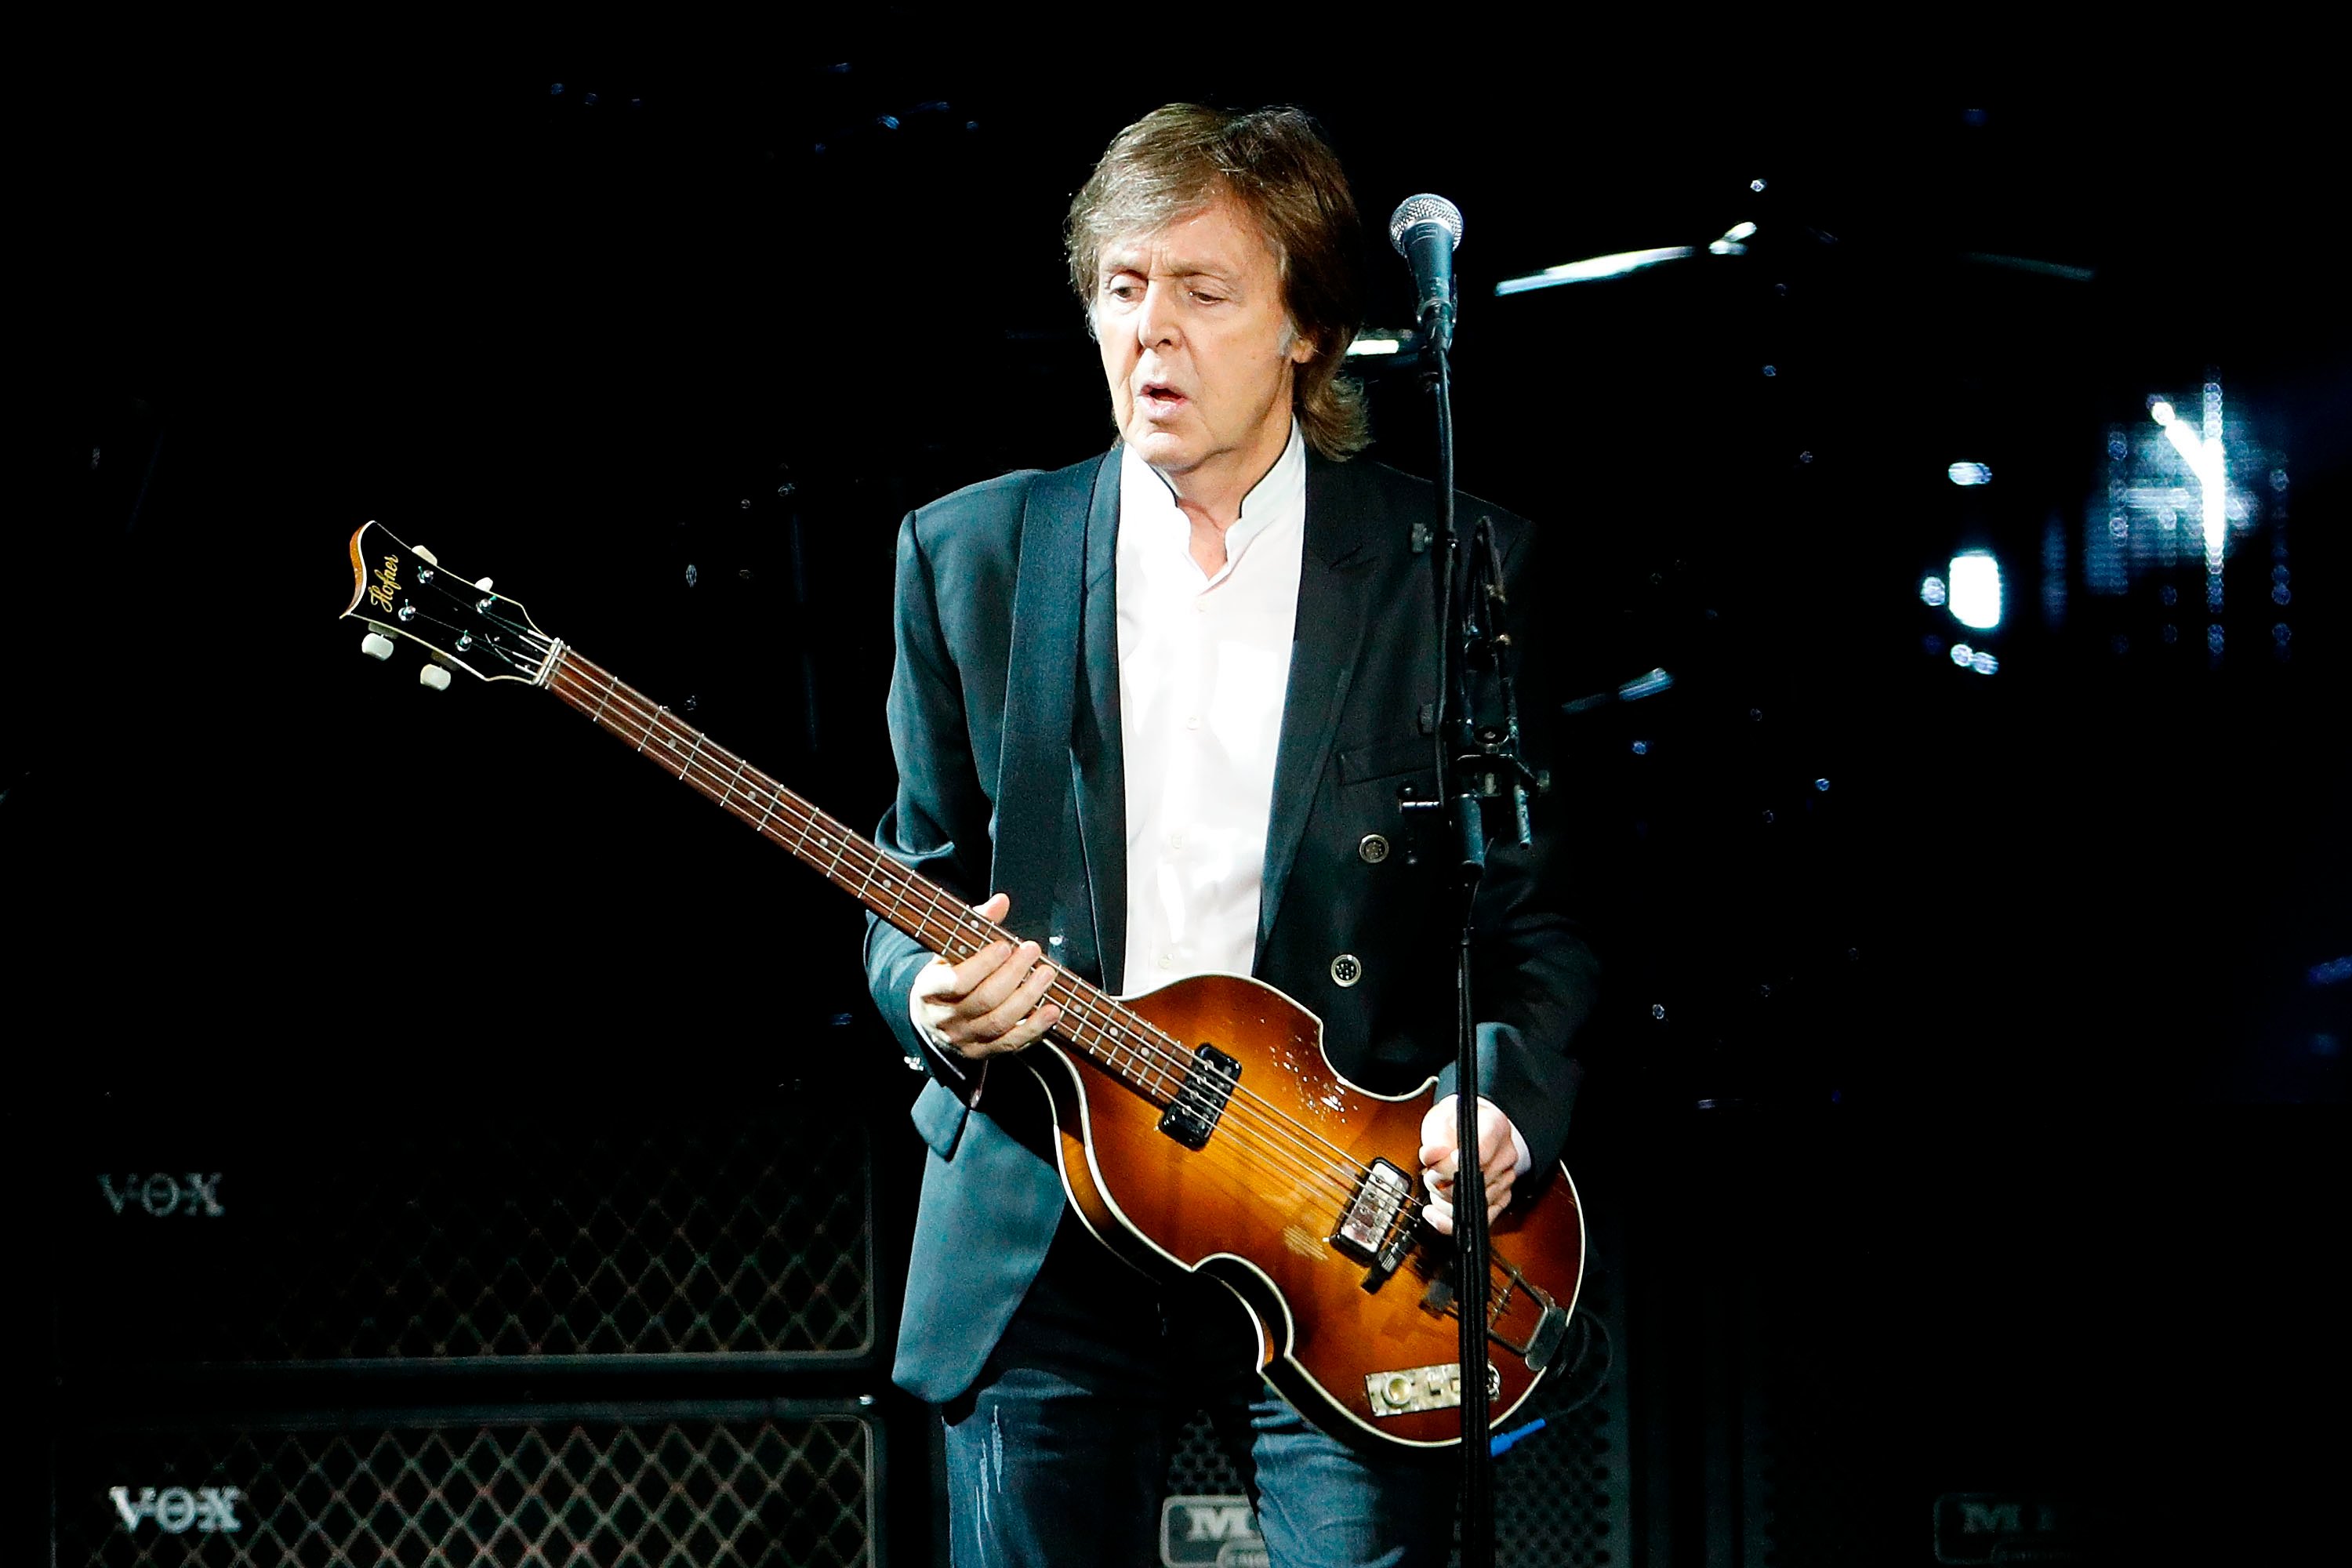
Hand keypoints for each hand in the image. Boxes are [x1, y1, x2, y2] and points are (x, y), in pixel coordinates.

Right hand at [910, 893, 1062, 1058]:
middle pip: (985, 1000)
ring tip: (1047, 974)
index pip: (957, 981)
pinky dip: (1035, 1028)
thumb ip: (974, 924)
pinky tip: (1052, 1011)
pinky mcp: (982, 1053)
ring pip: (1000, 1023)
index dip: (984, 964)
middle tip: (1033, 950)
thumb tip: (1000, 902)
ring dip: (1029, 998)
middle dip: (1014, 974)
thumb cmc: (945, 974)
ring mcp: (964, 1039)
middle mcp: (945, 1018)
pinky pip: (1011, 1044)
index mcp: (930, 989)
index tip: (1005, 945)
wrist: (931, 1017)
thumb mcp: (949, 949)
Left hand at [1418, 1096, 1519, 1235]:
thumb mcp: (1440, 1120)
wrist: (1470, 1128)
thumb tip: (1430, 1155)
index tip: (1436, 1168)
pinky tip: (1435, 1214)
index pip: (1479, 1155)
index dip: (1452, 1167)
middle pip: (1473, 1184)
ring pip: (1473, 1206)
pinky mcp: (1501, 1199)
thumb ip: (1435, 1139)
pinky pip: (1479, 1220)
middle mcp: (1506, 1155)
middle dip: (1441, 1184)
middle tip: (1430, 1173)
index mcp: (1495, 1128)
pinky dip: (1451, 1222)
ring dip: (1444, 1201)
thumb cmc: (1456, 1123)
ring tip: (1435, 1186)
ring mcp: (1505, 1179)